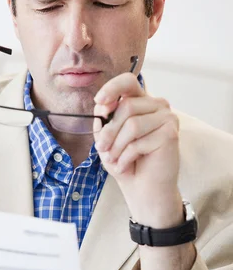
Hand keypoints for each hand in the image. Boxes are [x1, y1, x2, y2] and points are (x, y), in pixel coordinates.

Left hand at [93, 73, 181, 227]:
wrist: (142, 187)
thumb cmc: (124, 161)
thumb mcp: (107, 137)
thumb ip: (104, 118)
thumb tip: (102, 104)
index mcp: (141, 101)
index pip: (128, 82)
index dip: (112, 88)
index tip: (99, 101)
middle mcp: (157, 105)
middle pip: (126, 106)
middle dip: (109, 131)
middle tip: (102, 149)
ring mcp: (167, 117)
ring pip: (132, 125)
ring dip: (117, 146)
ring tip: (114, 160)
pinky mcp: (171, 132)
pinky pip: (140, 141)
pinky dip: (126, 157)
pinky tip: (125, 165)